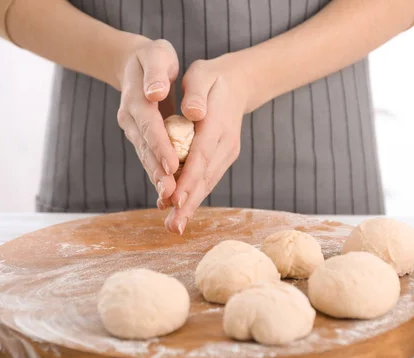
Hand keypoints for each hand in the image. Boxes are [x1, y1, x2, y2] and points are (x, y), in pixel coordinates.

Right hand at [117, 39, 180, 203]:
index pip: (149, 125)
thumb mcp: (155, 56)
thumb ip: (155, 74)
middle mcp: (130, 119)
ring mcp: (133, 131)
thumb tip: (155, 92)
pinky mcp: (141, 138)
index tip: (171, 165)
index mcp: (135, 99)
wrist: (135, 65)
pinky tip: (169, 194)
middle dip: (158, 171)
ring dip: (157, 179)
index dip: (160, 146)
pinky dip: (158, 175)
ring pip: (146, 158)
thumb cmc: (152, 58)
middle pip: (145, 148)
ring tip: (169, 200)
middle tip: (170, 193)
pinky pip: (150, 159)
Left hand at [163, 55, 248, 233]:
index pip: (201, 156)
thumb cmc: (212, 78)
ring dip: (191, 205)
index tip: (175, 200)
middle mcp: (225, 143)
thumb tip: (193, 112)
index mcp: (217, 124)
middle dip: (189, 203)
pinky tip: (180, 209)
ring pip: (207, 182)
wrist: (239, 83)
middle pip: (205, 177)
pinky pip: (207, 178)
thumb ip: (196, 93)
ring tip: (175, 226)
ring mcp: (226, 152)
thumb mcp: (202, 75)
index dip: (188, 180)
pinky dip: (194, 194)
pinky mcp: (223, 157)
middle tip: (174, 226)